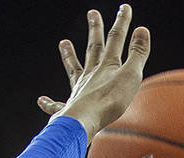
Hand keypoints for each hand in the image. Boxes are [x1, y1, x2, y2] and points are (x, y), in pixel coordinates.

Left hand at [37, 5, 149, 141]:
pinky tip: (41, 100)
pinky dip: (49, 103)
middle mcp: (90, 75)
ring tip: (63, 42)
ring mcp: (78, 90)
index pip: (115, 39)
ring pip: (73, 69)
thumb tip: (142, 29)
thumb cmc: (110, 101)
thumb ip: (137, 54)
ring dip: (69, 56)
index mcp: (107, 67)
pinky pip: (57, 105)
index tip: (124, 7)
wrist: (85, 121)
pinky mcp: (69, 108)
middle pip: (93, 48)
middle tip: (92, 13)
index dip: (121, 22)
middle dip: (95, 30)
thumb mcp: (131, 76)